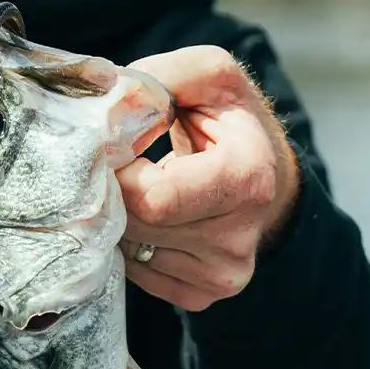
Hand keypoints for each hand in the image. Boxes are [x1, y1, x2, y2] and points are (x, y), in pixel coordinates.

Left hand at [115, 45, 299, 311]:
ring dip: (118, 216)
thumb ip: (156, 80)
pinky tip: (149, 215)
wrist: (263, 169)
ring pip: (130, 251)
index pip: (150, 198)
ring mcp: (224, 274)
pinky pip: (138, 274)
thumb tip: (106, 112)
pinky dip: (130, 242)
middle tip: (117, 161)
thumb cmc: (228, 116)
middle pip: (135, 225)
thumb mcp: (207, 74)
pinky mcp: (204, 294)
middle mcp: (240, 237)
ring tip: (139, 185)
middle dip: (112, 190)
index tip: (111, 143)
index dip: (116, 169)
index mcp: (247, 178)